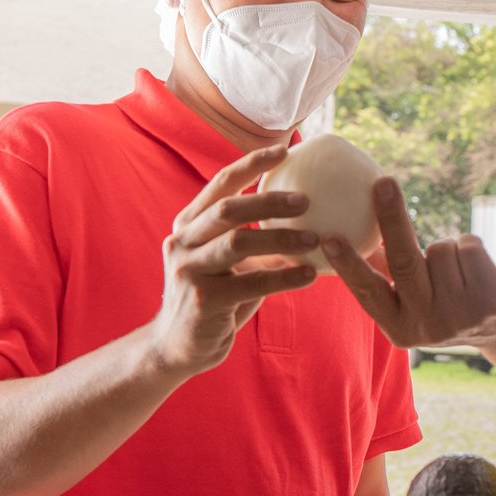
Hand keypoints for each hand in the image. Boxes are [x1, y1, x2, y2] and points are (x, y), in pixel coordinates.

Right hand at [147, 144, 318, 375]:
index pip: (219, 184)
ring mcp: (188, 269)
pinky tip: (309, 274)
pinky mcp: (202, 299)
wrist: (179, 347)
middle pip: (227, 209)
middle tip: (307, 199)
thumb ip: (255, 239)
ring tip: (315, 239)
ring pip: (238, 242)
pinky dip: (284, 277)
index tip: (284, 149)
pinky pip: (250, 282)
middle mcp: (182, 241)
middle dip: (268, 200)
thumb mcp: (231, 263)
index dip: (250, 164)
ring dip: (281, 238)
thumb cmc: (217, 298)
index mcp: (189, 225)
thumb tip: (310, 216)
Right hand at [323, 177, 495, 348]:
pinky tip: (480, 268)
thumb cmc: (451, 302)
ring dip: (448, 245)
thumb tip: (351, 235)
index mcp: (400, 329)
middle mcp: (427, 327)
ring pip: (439, 248)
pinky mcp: (489, 299)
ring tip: (459, 269)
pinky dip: (471, 245)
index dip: (349, 264)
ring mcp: (459, 315)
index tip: (329, 239)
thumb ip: (386, 275)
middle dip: (392, 218)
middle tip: (384, 182)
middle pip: (404, 262)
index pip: (368, 292)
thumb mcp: (415, 301)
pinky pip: (468, 245)